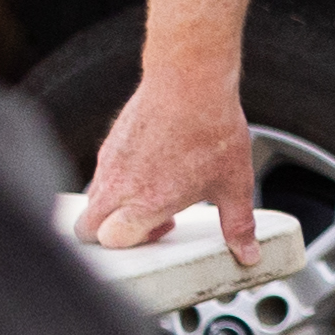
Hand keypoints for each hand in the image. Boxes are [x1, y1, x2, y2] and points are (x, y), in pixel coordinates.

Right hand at [78, 52, 263, 262]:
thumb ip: (238, 224)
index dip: (131, 245)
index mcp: (145, 203)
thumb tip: (248, 253)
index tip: (159, 234)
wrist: (191, 81)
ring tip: (157, 192)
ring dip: (116, 207)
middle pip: (86, 228)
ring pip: (94, 200)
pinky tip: (154, 166)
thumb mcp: (234, 185)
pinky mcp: (110, 142)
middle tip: (149, 223)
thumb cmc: (210, 130)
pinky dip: (118, 181)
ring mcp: (110, 162)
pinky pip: (102, 173)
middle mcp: (118, 185)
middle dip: (108, 235)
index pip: (109, 241)